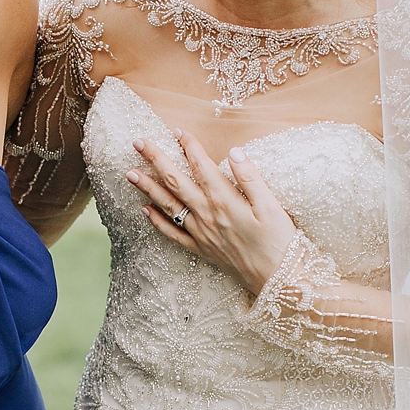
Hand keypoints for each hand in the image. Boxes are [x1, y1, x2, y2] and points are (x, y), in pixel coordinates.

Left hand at [127, 132, 296, 296]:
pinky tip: (145, 210)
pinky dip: (157, 222)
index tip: (176, 130)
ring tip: (130, 173)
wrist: (276, 279)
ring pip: (168, 206)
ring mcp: (200, 233)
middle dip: (156, 160)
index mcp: (224, 200)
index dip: (188, 146)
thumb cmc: (279, 241)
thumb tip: (234, 152)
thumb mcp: (272, 205)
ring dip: (148, 188)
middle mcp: (207, 214)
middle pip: (176, 182)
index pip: (201, 166)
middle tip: (138, 142)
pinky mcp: (200, 249)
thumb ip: (251, 177)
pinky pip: (172, 234)